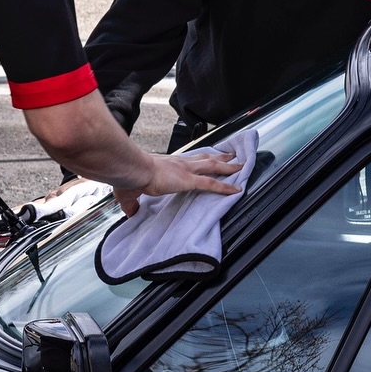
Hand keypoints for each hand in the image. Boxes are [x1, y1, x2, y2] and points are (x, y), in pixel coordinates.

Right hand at [113, 149, 241, 216]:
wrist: (133, 169)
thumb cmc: (130, 177)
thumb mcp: (129, 192)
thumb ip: (131, 204)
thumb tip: (129, 214)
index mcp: (167, 164)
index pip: (188, 160)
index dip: (199, 159)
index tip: (207, 159)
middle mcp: (180, 163)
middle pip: (205, 159)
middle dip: (220, 158)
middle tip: (232, 157)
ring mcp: (186, 171)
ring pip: (213, 167)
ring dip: (228, 167)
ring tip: (241, 167)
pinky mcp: (188, 180)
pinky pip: (212, 184)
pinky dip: (226, 187)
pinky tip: (237, 190)